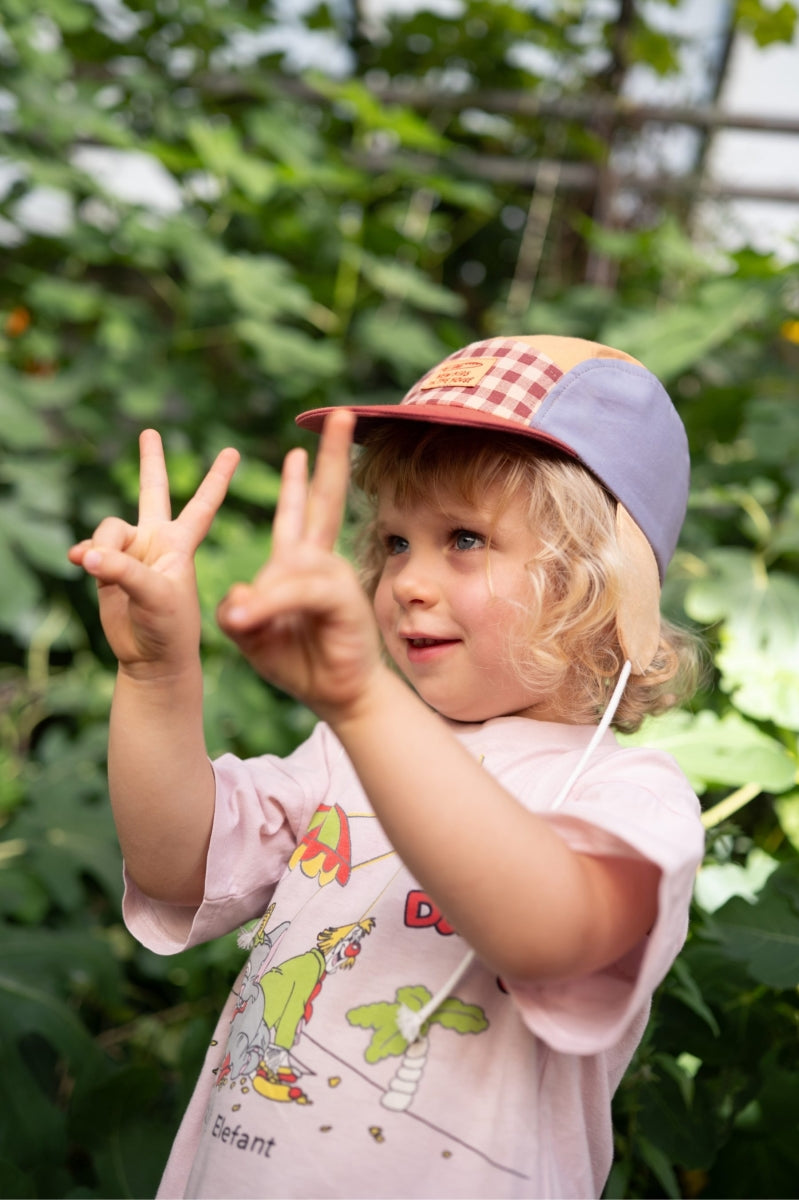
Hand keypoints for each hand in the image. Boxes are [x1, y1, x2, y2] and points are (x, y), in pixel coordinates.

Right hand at [68, 430, 239, 677]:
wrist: (152, 658)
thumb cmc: (169, 628)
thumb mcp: (155, 597)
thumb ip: (123, 571)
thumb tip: (87, 554)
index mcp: (181, 544)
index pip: (203, 504)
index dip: (217, 478)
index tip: (234, 451)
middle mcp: (157, 541)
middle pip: (153, 491)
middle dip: (152, 461)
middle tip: (150, 431)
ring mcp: (132, 553)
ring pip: (108, 529)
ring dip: (100, 546)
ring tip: (97, 568)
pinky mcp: (108, 568)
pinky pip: (90, 548)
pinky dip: (84, 554)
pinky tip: (79, 561)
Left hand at [217, 409, 382, 721]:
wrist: (339, 697)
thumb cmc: (299, 664)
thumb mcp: (252, 634)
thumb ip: (240, 611)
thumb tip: (235, 597)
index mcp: (300, 565)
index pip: (298, 513)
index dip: (298, 482)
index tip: (298, 451)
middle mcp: (321, 563)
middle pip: (328, 500)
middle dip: (332, 458)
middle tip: (343, 413)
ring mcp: (335, 578)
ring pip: (291, 564)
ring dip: (267, 596)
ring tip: (251, 623)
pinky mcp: (342, 600)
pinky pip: (301, 590)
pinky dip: (275, 603)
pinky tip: (255, 619)